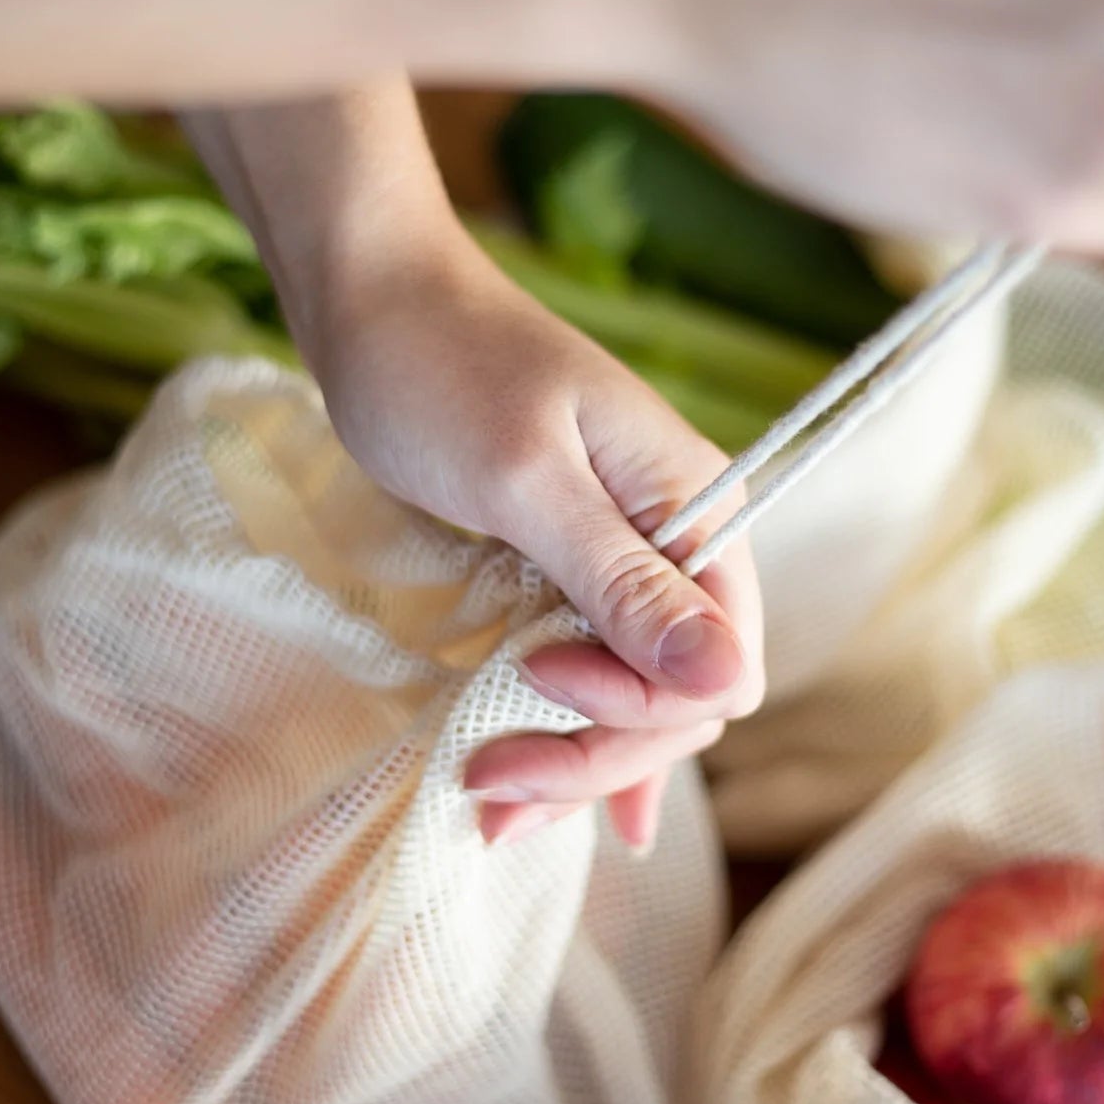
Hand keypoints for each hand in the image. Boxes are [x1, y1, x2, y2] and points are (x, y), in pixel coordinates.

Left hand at [309, 230, 765, 851]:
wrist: (373, 297)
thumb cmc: (438, 370)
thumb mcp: (528, 481)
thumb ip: (626, 583)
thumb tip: (731, 688)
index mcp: (695, 508)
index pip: (718, 667)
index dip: (634, 706)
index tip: (535, 681)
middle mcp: (678, 540)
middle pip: (680, 696)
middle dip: (596, 751)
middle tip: (489, 786)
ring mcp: (627, 555)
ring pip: (636, 694)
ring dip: (576, 758)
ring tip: (493, 806)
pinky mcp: (572, 565)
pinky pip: (596, 666)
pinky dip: (568, 728)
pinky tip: (552, 794)